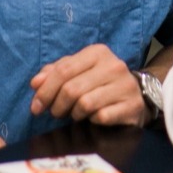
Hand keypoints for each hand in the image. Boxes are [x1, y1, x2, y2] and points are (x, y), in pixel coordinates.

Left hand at [29, 43, 148, 126]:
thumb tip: (36, 83)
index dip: (45, 91)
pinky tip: (93, 117)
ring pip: (85, 104)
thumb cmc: (100, 83)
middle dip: (57, 106)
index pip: (63, 70)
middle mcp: (114, 66)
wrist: (136, 95)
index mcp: (98, 52)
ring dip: (74, 114)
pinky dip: (92, 120)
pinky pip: (101, 117)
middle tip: (56, 113)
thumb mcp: (78, 71)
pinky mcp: (132, 106)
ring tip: (75, 114)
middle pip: (72, 89)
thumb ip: (55, 73)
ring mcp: (125, 86)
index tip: (36, 107)